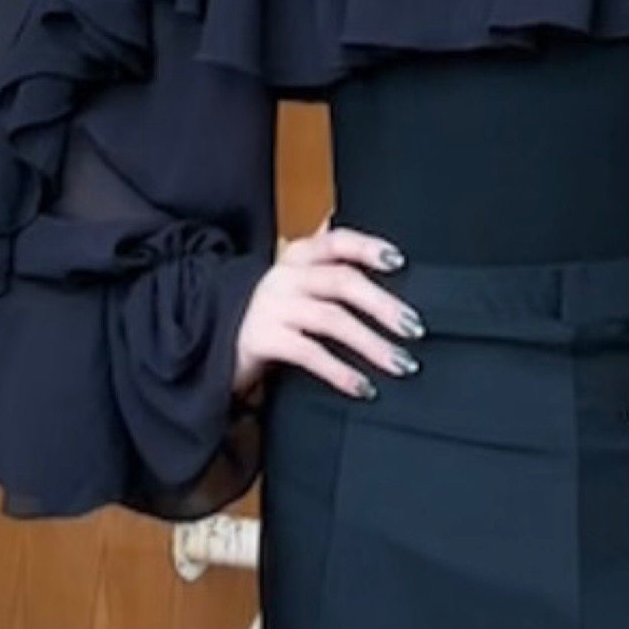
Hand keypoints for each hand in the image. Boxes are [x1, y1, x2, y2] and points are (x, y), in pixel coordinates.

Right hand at [233, 210, 421, 403]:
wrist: (214, 339)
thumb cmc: (273, 311)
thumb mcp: (298, 280)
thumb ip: (329, 261)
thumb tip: (374, 243)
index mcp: (298, 256)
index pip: (337, 241)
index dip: (368, 248)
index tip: (399, 261)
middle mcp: (284, 276)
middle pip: (342, 281)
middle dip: (383, 304)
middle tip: (415, 328)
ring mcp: (272, 307)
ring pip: (331, 319)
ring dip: (371, 343)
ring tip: (400, 363)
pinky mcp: (262, 339)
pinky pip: (309, 354)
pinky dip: (340, 372)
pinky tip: (363, 387)